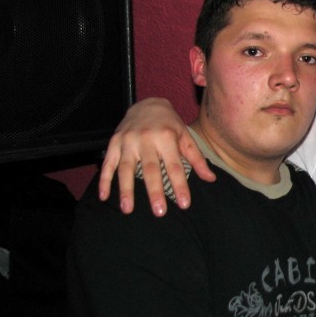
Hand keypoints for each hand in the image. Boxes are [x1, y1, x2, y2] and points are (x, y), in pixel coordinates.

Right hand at [98, 98, 214, 215]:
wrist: (148, 104)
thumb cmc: (170, 125)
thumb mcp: (186, 137)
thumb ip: (197, 159)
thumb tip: (211, 179)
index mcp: (166, 137)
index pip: (174, 166)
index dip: (180, 185)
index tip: (184, 204)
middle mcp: (146, 139)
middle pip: (150, 169)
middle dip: (154, 191)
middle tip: (159, 212)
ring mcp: (128, 141)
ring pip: (125, 168)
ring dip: (126, 190)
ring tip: (128, 209)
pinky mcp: (114, 142)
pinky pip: (108, 163)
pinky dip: (104, 180)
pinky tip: (104, 197)